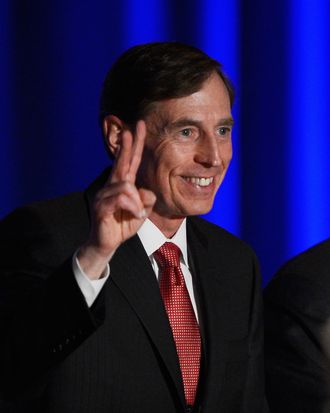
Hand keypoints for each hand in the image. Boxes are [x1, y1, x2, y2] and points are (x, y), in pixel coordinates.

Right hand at [77, 121, 155, 278]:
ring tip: (137, 213)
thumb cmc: (122, 225)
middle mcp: (112, 185)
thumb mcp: (141, 212)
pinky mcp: (100, 205)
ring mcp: (104, 194)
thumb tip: (146, 191)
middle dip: (127, 144)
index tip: (138, 126)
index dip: (134, 144)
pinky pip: (120, 198)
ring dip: (137, 202)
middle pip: (122, 162)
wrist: (106, 244)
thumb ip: (146, 200)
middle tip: (130, 128)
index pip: (130, 161)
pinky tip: (133, 214)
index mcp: (122, 184)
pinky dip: (131, 207)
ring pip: (126, 186)